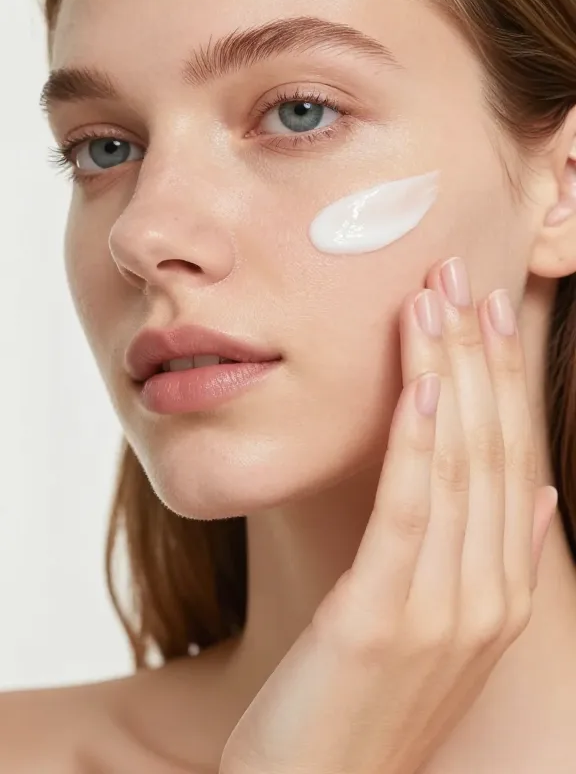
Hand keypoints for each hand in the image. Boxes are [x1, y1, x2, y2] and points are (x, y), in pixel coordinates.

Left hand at [219, 256, 557, 773]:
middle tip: (461, 276)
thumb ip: (496, 560)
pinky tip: (420, 381)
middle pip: (492, 448)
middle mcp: (488, 596)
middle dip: (480, 355)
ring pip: (456, 465)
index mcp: (505, 592)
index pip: (514, 459)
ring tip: (436, 301)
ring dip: (448, 373)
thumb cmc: (368, 700)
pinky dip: (418, 437)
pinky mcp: (382, 617)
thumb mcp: (445, 631)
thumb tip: (537, 496)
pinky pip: (409, 509)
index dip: (503, 379)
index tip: (488, 310)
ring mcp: (443, 610)